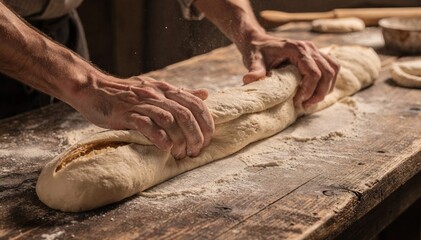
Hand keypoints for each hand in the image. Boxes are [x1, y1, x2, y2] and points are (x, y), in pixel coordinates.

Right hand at [72, 75, 214, 159]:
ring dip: (179, 139)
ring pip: (169, 119)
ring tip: (181, 153)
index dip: (206, 122)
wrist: (93, 88)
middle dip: (195, 135)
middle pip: (186, 114)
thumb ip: (181, 94)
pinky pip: (145, 124)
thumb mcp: (156, 90)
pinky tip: (165, 148)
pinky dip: (158, 137)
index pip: (195, 104)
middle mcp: (156, 95)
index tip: (208, 138)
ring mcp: (141, 104)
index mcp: (166, 90)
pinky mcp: (125, 114)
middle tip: (196, 150)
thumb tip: (205, 94)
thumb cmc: (126, 94)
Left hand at [239, 34, 339, 108]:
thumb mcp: (254, 60)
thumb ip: (255, 70)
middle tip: (305, 106)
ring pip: (333, 70)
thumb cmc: (257, 52)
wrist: (259, 42)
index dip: (309, 90)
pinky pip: (331, 68)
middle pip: (328, 72)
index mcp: (297, 49)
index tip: (298, 102)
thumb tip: (248, 80)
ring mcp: (315, 50)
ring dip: (326, 88)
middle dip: (319, 92)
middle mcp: (310, 48)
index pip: (313, 72)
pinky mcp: (316, 55)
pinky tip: (315, 93)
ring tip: (310, 102)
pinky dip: (328, 82)